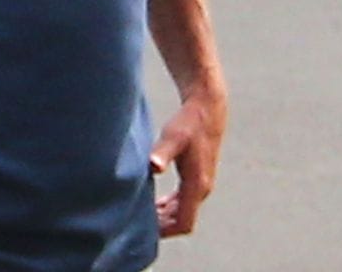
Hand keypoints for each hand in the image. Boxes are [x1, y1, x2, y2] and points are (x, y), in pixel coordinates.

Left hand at [151, 80, 226, 235]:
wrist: (207, 110)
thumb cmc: (188, 123)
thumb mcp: (173, 137)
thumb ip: (162, 152)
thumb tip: (154, 166)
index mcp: (197, 184)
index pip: (184, 222)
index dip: (165, 231)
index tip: (144, 231)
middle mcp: (202, 189)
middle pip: (182, 221)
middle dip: (161, 226)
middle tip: (134, 224)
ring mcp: (201, 184)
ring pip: (183, 212)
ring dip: (164, 217)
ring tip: (141, 215)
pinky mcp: (197, 178)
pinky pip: (183, 202)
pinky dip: (169, 207)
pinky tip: (153, 203)